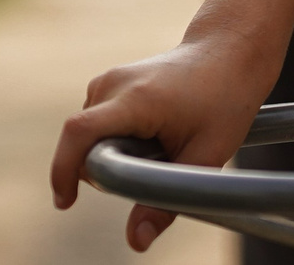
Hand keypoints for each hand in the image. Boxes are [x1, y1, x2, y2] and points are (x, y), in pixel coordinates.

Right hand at [49, 33, 277, 250]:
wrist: (230, 50)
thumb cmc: (225, 99)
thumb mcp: (207, 154)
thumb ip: (166, 199)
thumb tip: (136, 243)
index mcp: (135, 98)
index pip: (78, 133)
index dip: (63, 171)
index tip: (66, 203)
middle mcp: (112, 83)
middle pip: (83, 145)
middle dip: (109, 169)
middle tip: (158, 163)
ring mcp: (107, 80)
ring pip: (88, 138)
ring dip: (113, 154)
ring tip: (160, 143)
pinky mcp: (108, 83)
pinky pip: (96, 126)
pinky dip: (114, 140)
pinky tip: (151, 133)